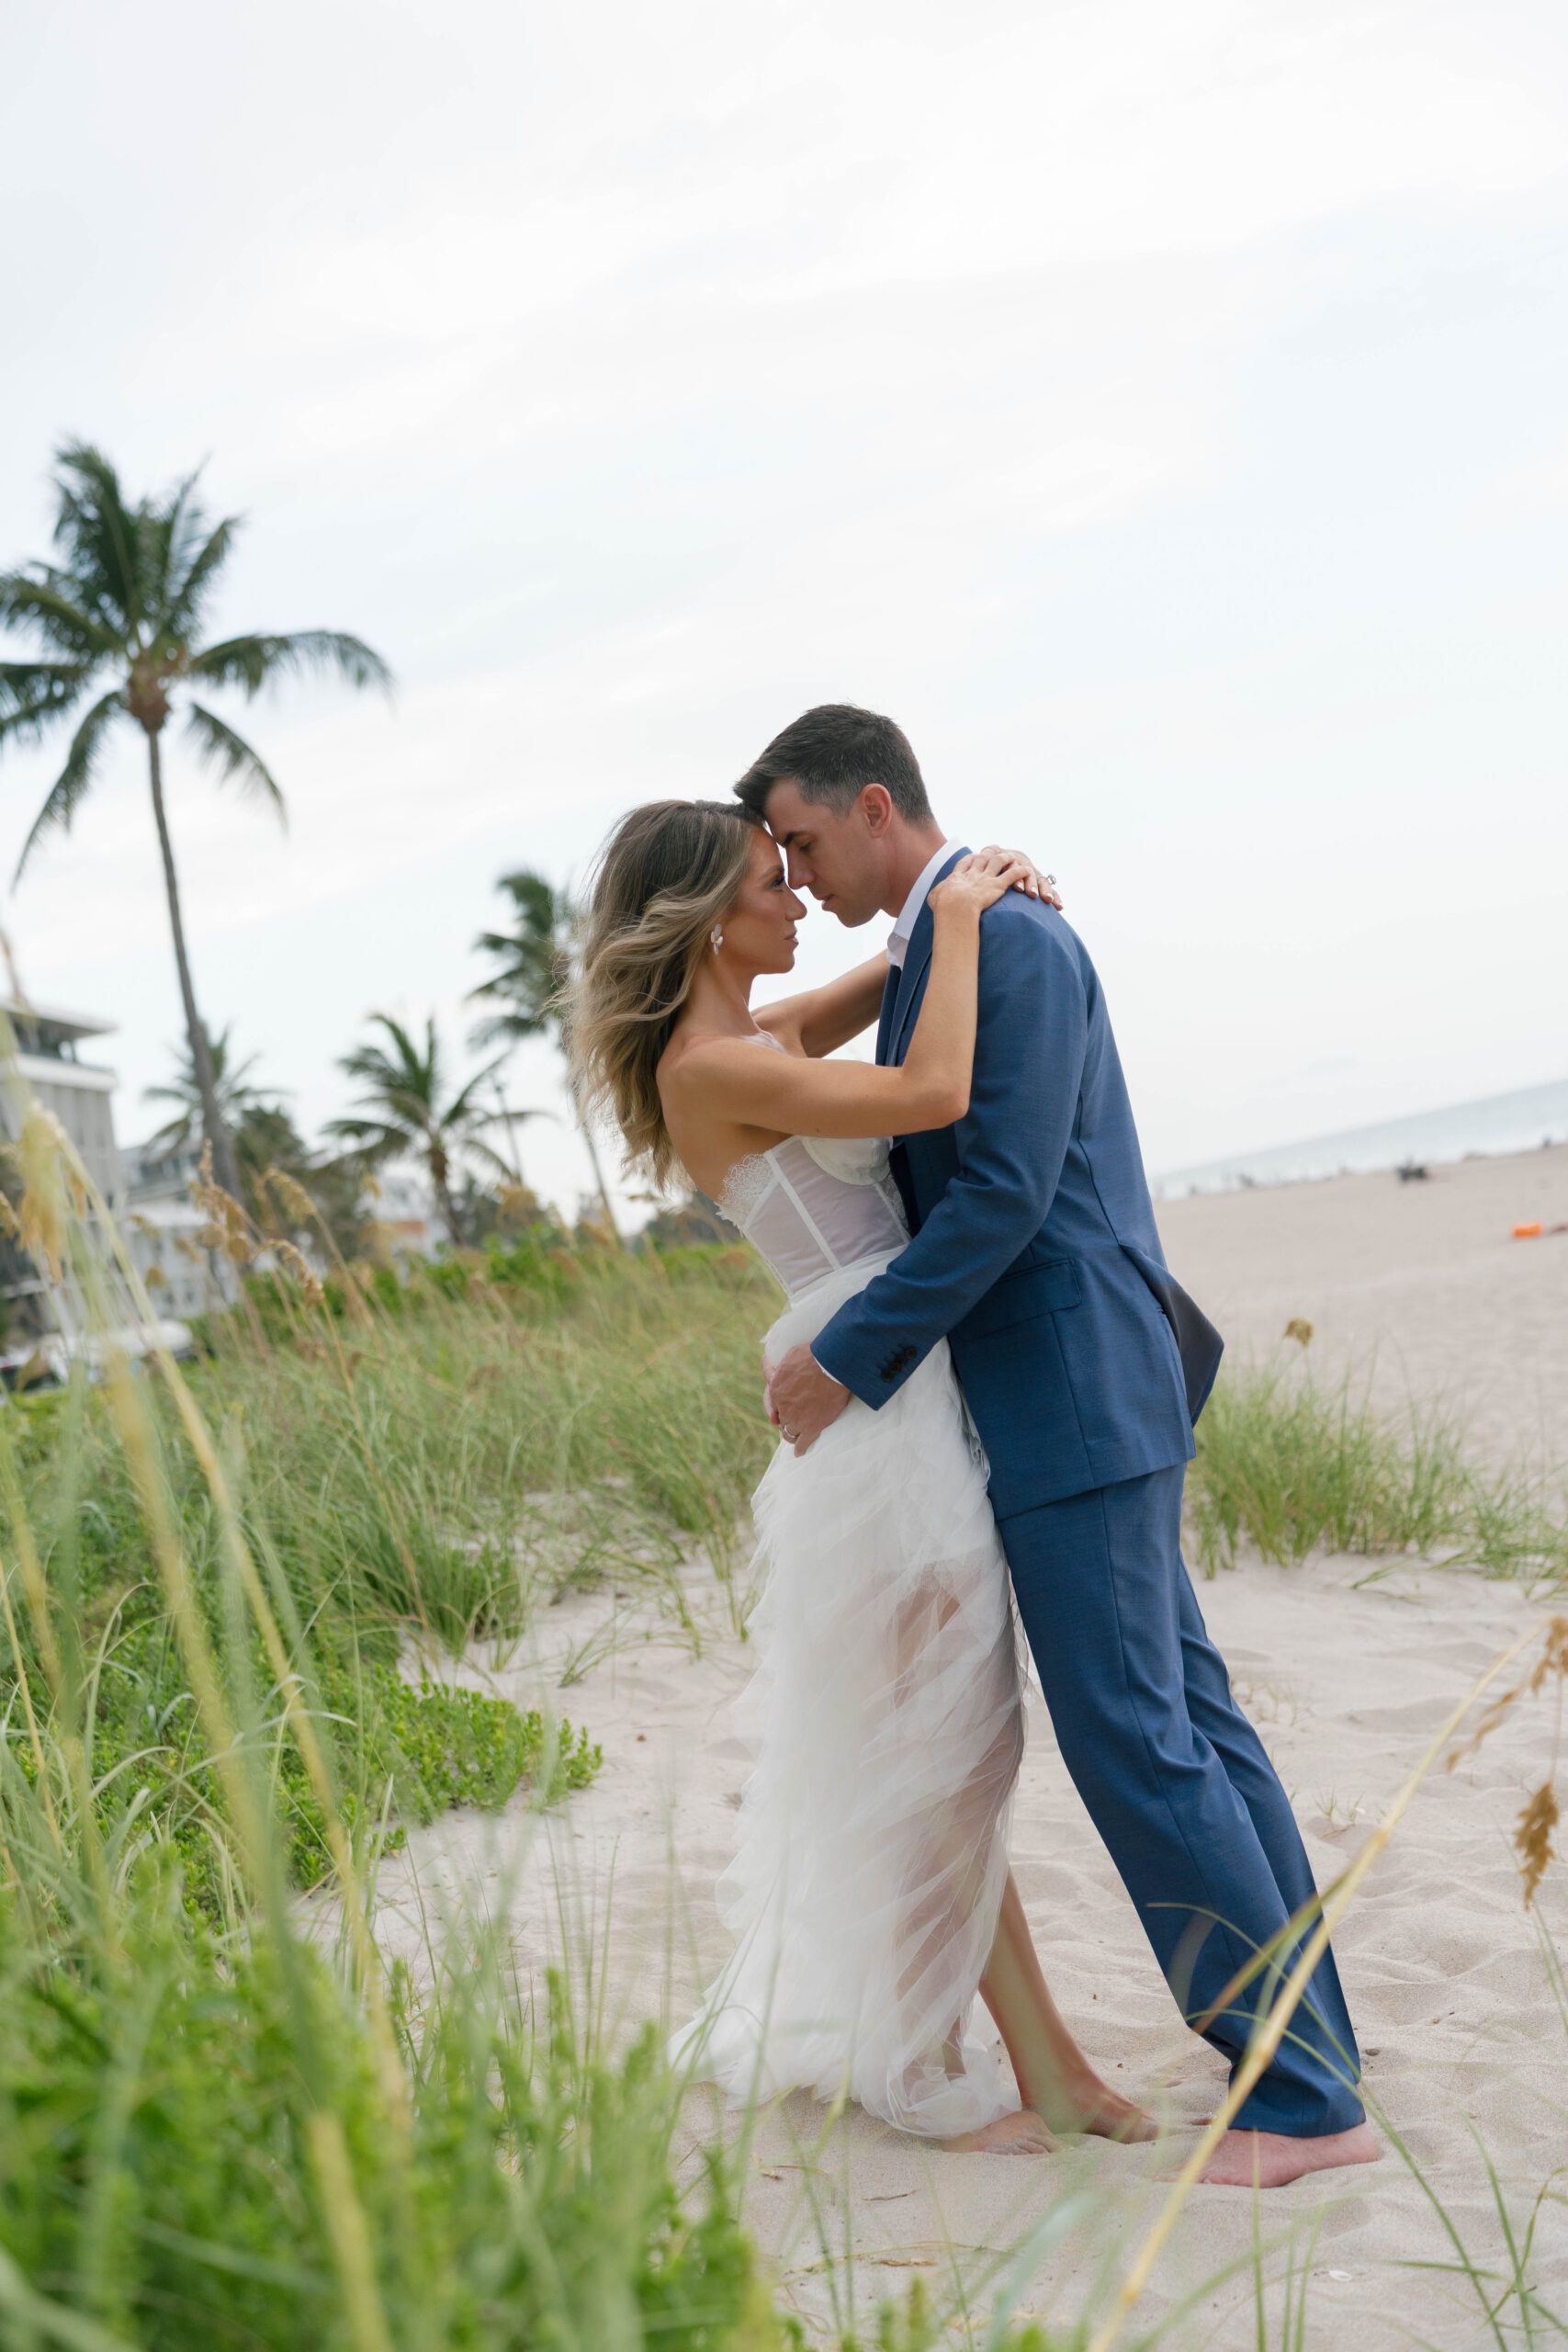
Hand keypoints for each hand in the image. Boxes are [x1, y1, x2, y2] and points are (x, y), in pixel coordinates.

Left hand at [763, 1341, 850, 1454]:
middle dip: (783, 1418)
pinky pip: (803, 1443)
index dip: (775, 1402)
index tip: (776, 1406)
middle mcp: (783, 1406)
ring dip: (791, 1432)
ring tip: (795, 1434)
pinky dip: (801, 1449)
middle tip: (789, 1420)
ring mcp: (797, 1419)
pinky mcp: (812, 1427)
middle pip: (780, 1417)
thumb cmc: (814, 1356)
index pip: (771, 1399)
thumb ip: (783, 1366)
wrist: (832, 1366)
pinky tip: (799, 1453)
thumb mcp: (791, 1355)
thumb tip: (775, 1364)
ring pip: (789, 1432)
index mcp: (775, 1388)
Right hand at [929, 847, 1056, 919]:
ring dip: (1005, 858)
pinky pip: (1011, 875)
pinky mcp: (997, 886)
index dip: (970, 858)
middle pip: (982, 858)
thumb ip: (936, 895)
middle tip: (994, 848)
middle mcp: (972, 874)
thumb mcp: (934, 898)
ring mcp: (985, 878)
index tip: (974, 855)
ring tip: (1012, 855)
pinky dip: (1020, 871)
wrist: (955, 906)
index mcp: (958, 876)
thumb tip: (933, 897)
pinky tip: (1027, 869)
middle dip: (988, 853)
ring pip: (998, 862)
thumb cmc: (943, 905)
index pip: (965, 863)